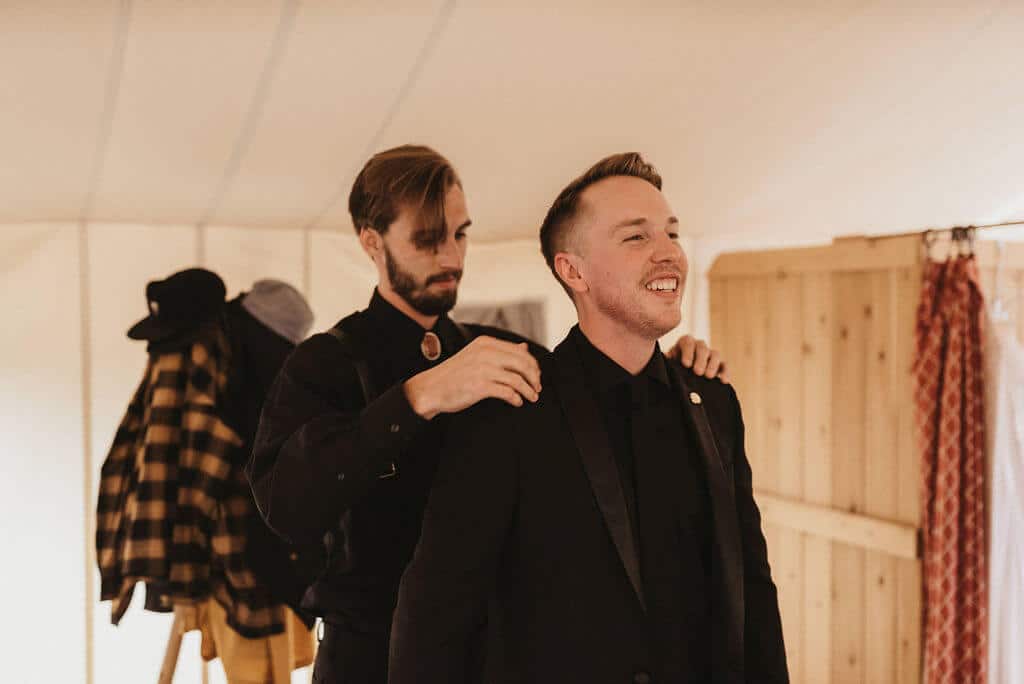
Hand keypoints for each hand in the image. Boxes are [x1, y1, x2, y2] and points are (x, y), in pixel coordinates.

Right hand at [404, 336, 541, 418]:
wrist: (431, 388)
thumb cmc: (454, 374)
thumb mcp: (477, 355)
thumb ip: (501, 351)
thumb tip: (523, 348)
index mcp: (486, 343)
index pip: (520, 352)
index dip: (533, 366)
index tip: (536, 377)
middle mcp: (486, 353)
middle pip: (523, 364)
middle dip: (534, 378)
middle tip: (537, 389)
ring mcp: (483, 369)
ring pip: (518, 379)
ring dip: (528, 391)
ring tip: (531, 398)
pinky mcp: (480, 386)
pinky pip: (507, 392)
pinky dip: (516, 398)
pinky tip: (517, 402)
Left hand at [667, 334, 729, 383]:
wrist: (678, 378)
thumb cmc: (671, 370)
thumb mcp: (668, 365)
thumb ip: (668, 363)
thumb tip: (666, 360)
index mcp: (684, 343)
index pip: (687, 342)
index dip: (687, 352)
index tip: (686, 364)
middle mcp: (698, 346)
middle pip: (702, 347)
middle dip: (701, 359)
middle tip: (698, 372)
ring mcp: (710, 355)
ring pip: (715, 354)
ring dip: (713, 365)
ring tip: (708, 377)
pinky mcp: (719, 365)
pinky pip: (725, 365)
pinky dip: (725, 372)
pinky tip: (724, 381)